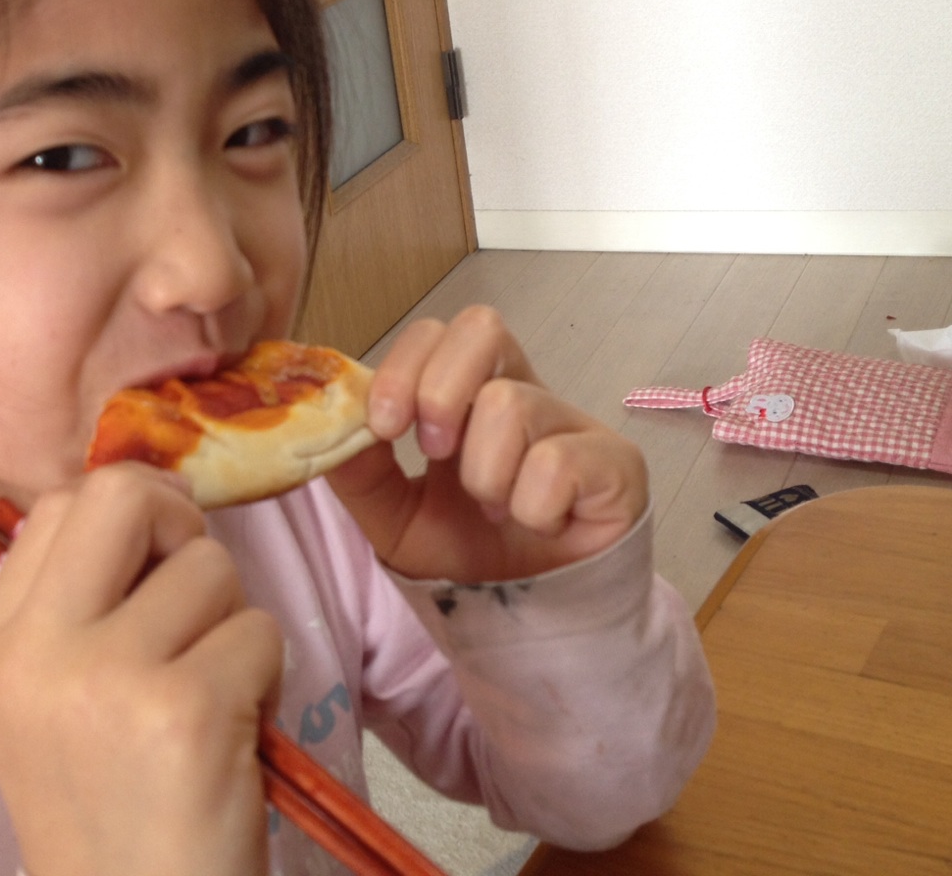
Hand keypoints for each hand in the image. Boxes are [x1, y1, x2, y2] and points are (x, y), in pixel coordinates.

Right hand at [0, 465, 282, 875]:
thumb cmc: (111, 820)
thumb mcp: (49, 710)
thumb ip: (78, 610)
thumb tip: (158, 507)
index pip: (58, 504)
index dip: (129, 518)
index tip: (158, 563)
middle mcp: (33, 653)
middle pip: (121, 495)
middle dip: (180, 528)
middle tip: (198, 596)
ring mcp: (105, 678)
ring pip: (210, 567)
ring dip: (233, 625)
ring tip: (211, 697)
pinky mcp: (184, 710)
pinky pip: (260, 631)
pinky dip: (266, 679)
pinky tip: (234, 737)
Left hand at [326, 306, 647, 581]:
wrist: (531, 624)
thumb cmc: (471, 559)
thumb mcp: (394, 519)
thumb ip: (361, 472)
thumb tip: (334, 424)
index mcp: (468, 396)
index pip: (436, 333)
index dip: (404, 366)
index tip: (385, 427)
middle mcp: (524, 393)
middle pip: (482, 327)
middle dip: (439, 391)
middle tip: (434, 455)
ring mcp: (574, 424)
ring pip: (510, 403)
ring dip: (483, 473)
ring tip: (494, 510)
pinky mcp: (617, 464)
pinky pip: (558, 461)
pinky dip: (531, 506)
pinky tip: (540, 524)